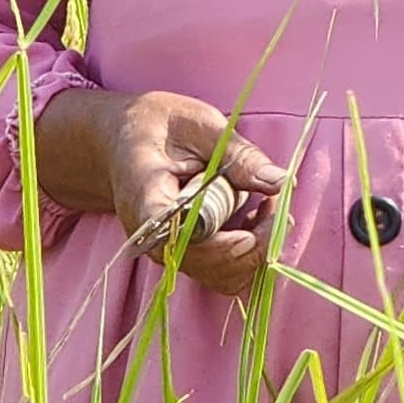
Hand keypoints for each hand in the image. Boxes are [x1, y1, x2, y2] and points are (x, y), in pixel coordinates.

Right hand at [33, 87, 286, 295]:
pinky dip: (249, 253)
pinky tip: (253, 218)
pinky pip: (222, 274)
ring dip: (256, 248)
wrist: (121, 143)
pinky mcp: (183, 258)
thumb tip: (281, 183)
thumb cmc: (158, 126)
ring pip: (222, 277)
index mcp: (146, 198)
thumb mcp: (200, 125)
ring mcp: (168, 253)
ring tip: (264, 205)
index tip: (252, 227)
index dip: (220, 243)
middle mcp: (153, 238)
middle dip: (254, 241)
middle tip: (272, 200)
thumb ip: (239, 156)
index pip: (178, 237)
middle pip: (209, 265)